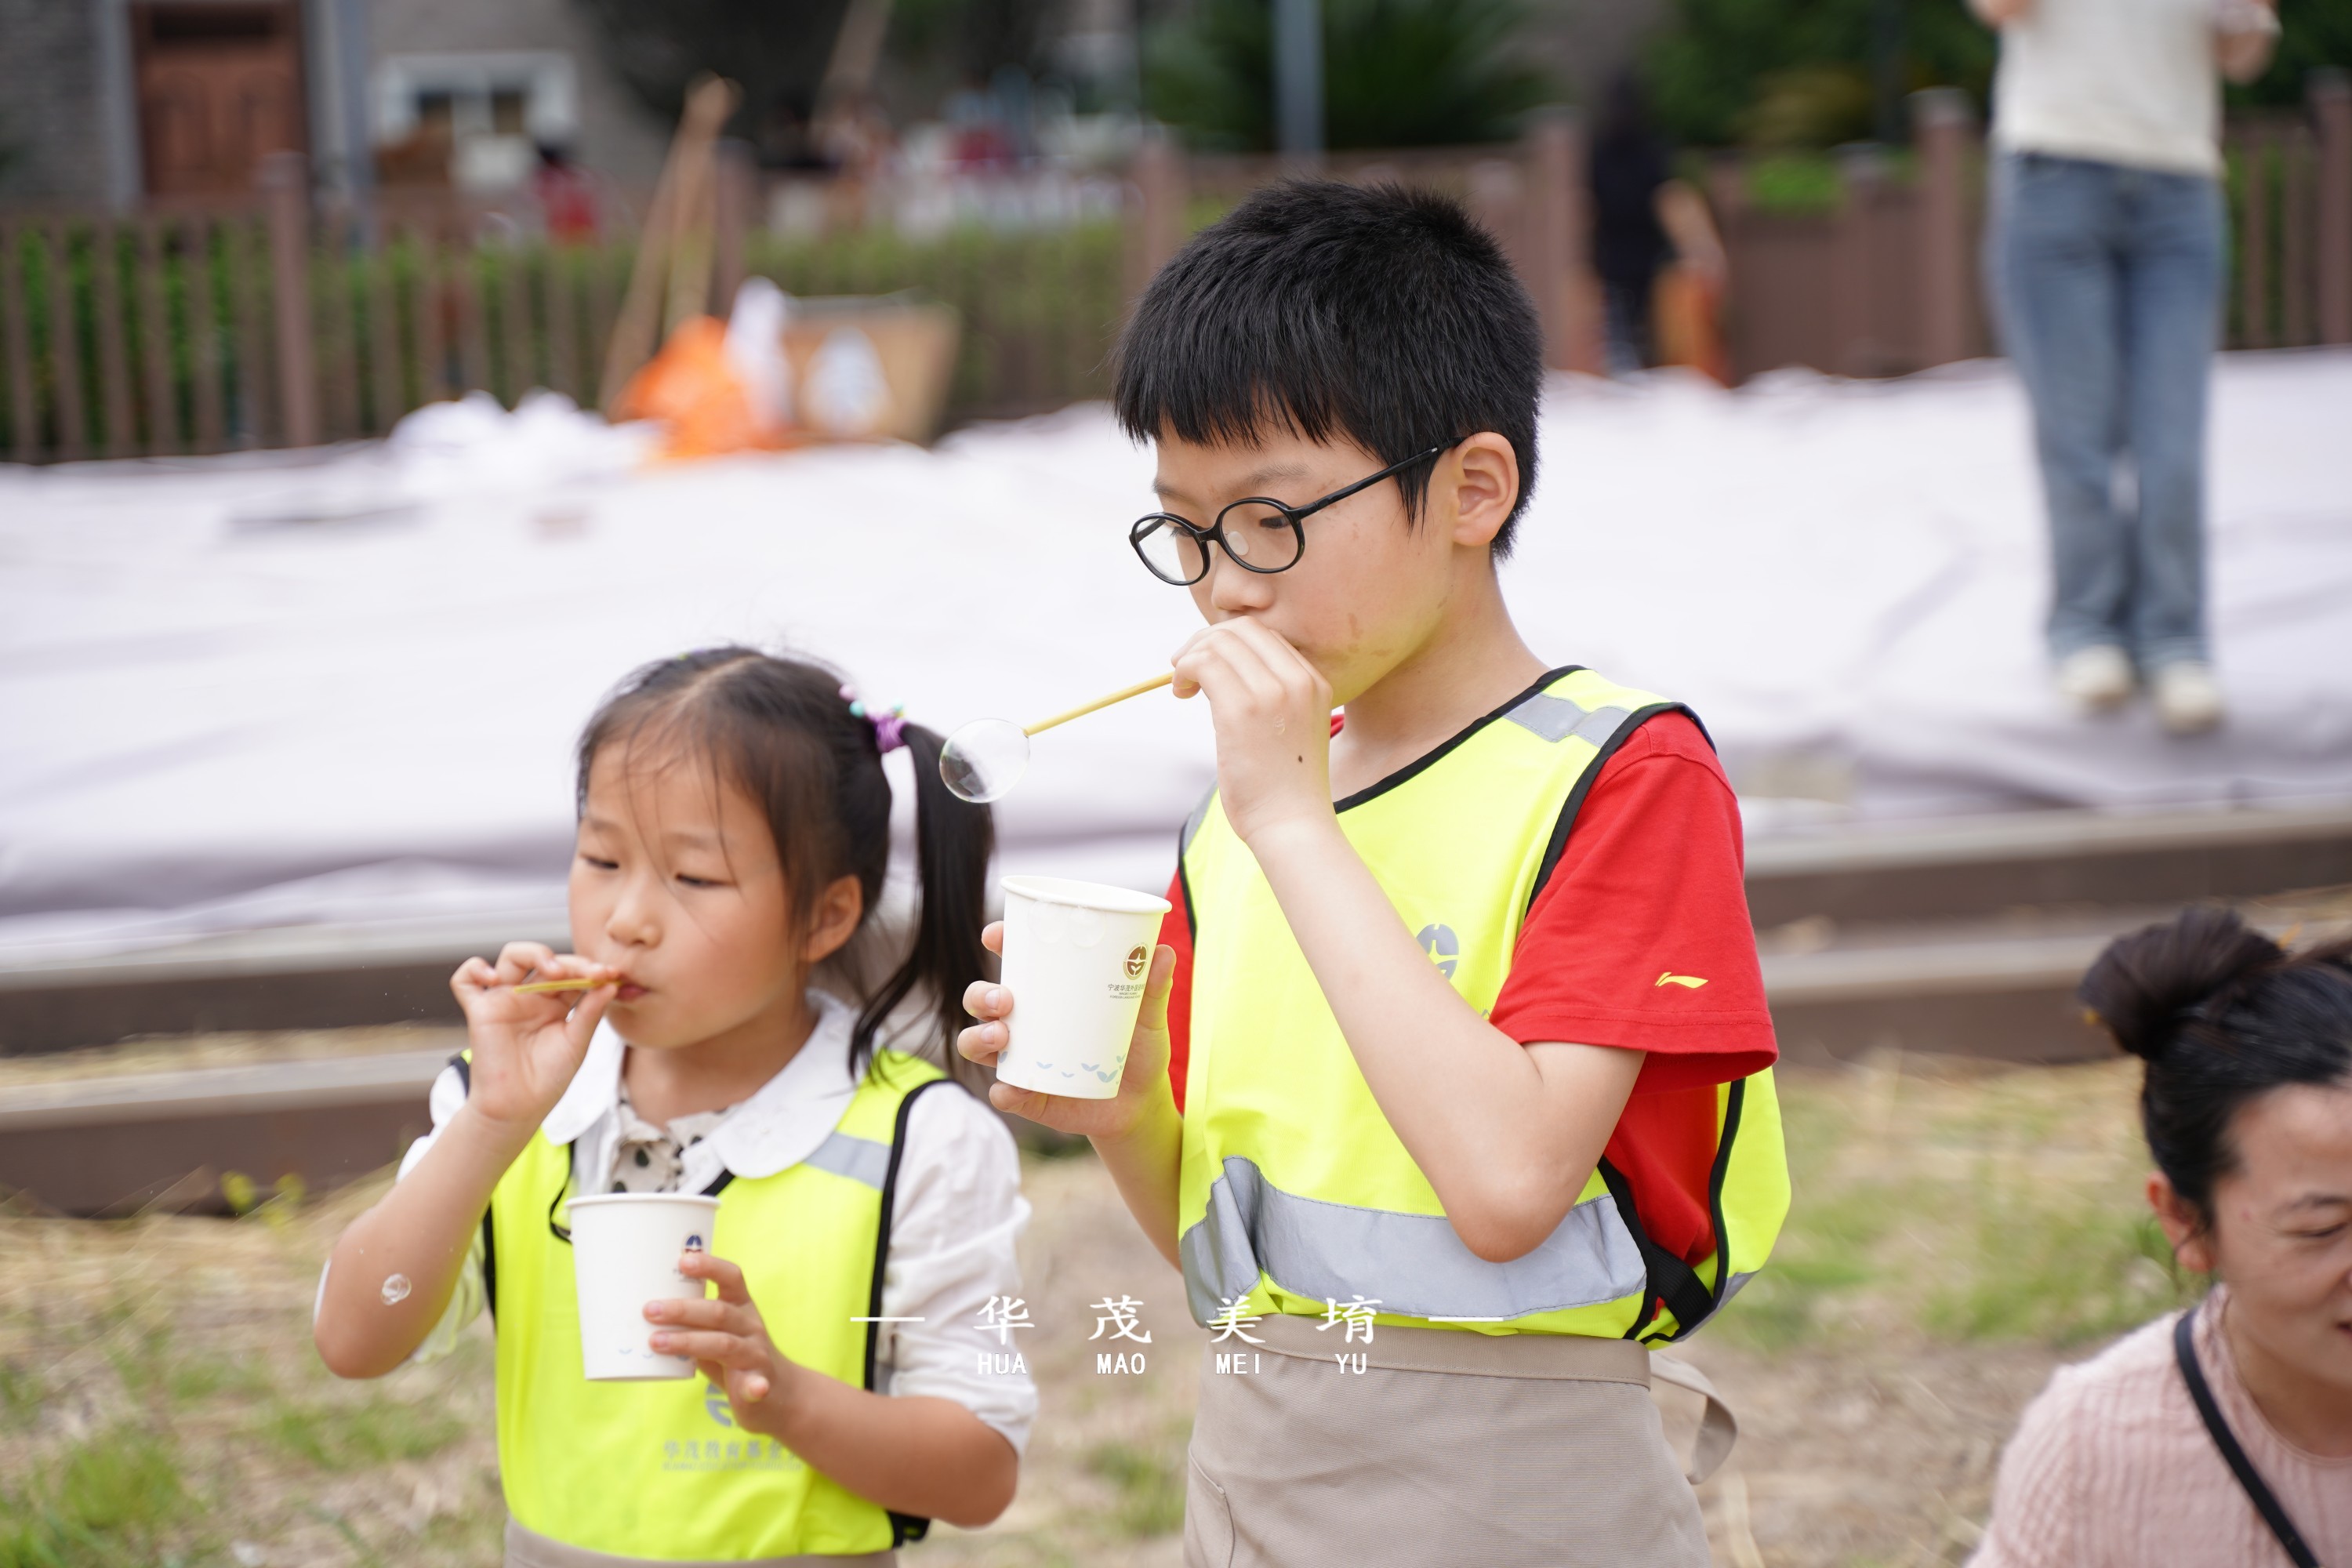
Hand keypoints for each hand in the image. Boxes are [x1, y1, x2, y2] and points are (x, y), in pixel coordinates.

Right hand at [449, 942, 618, 1131]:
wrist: (519, 1108)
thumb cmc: (548, 1079)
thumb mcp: (577, 1043)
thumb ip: (591, 1012)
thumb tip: (611, 983)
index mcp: (555, 1002)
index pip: (571, 972)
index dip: (590, 968)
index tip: (611, 974)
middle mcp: (529, 996)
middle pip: (544, 959)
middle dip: (568, 960)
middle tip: (589, 971)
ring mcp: (504, 1000)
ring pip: (510, 957)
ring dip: (533, 954)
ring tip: (553, 971)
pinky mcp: (480, 1011)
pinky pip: (464, 981)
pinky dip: (474, 969)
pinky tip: (493, 977)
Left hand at [647, 1252, 801, 1437]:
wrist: (778, 1392)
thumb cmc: (735, 1357)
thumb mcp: (717, 1332)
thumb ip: (692, 1325)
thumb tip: (641, 1317)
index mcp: (742, 1307)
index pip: (731, 1277)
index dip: (709, 1266)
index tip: (682, 1261)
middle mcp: (750, 1326)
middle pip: (718, 1311)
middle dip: (682, 1309)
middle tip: (648, 1310)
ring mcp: (756, 1354)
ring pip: (724, 1344)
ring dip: (688, 1342)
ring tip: (656, 1342)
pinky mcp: (759, 1384)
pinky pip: (757, 1384)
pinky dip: (755, 1386)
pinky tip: (752, 1390)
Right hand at [958, 922, 1176, 1139]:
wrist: (1143, 1103)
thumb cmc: (1138, 1048)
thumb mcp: (1148, 1016)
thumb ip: (1153, 987)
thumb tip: (1163, 952)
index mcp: (1048, 992)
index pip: (1014, 959)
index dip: (998, 942)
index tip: (995, 934)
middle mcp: (1025, 1022)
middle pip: (983, 1000)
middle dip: (982, 995)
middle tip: (1006, 999)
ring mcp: (1023, 1060)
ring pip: (978, 1043)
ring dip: (979, 1038)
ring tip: (1003, 1038)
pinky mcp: (1029, 1096)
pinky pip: (1004, 1093)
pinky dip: (1004, 1091)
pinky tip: (1012, 1089)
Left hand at [1170, 618, 1334, 844]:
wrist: (1293, 826)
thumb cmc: (1284, 789)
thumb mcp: (1289, 730)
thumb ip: (1269, 698)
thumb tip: (1219, 672)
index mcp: (1314, 683)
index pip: (1265, 635)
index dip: (1228, 641)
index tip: (1208, 666)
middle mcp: (1298, 680)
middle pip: (1242, 629)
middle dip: (1205, 641)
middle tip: (1185, 669)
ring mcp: (1273, 692)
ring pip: (1219, 642)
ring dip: (1190, 656)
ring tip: (1181, 685)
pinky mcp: (1243, 710)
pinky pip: (1204, 663)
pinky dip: (1184, 669)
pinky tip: (1181, 692)